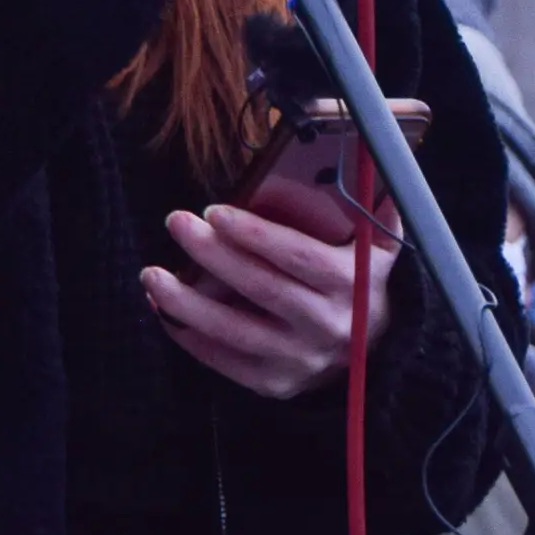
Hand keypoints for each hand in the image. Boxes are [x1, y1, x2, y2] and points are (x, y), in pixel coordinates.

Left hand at [144, 201, 395, 398]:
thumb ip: (376, 205)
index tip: (216, 212)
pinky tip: (164, 310)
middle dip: (212, 255)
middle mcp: (327, 325)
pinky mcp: (276, 384)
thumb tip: (369, 151)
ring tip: (151, 274)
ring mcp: (300, 359)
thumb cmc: (367, 283)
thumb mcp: (383, 245)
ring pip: (235, 331)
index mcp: (352, 284)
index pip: (298, 257)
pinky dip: (191, 338)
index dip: (256, 235)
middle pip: (261, 288)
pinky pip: (226, 362)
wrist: (378, 356)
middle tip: (176, 222)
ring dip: (187, 303)